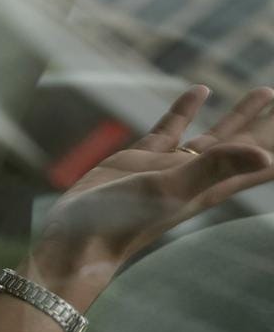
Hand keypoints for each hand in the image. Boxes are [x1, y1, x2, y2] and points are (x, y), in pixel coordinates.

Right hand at [27, 85, 273, 309]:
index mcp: (214, 184)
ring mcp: (170, 166)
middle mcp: (199, 175)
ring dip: (240, 116)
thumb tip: (266, 156)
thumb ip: (216, 168)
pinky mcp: (140, 159)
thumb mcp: (173, 191)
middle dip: (270, 125)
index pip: (263, 157)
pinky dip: (187, 110)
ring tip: (264, 92)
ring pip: (217, 136)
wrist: (78, 239)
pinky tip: (199, 92)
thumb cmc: (124, 222)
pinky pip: (172, 129)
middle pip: (247, 144)